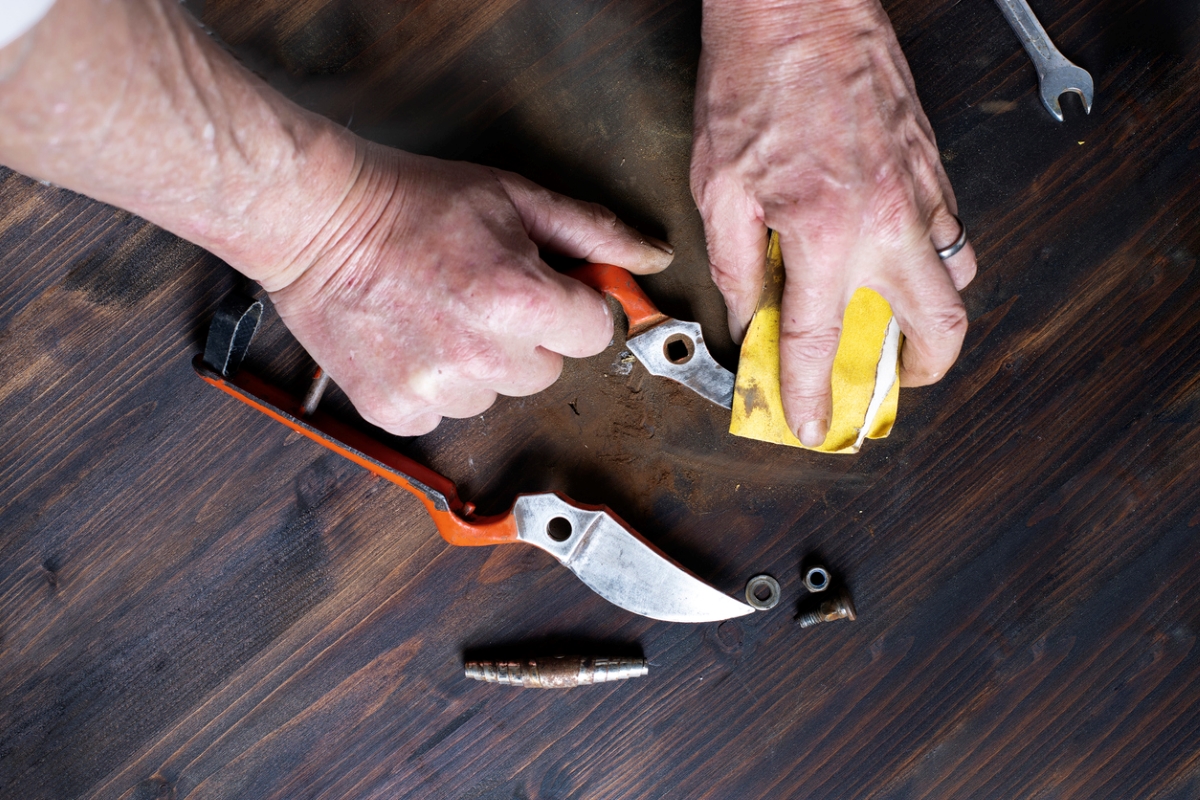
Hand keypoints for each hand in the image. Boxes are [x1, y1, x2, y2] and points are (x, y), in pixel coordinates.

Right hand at [269, 142, 673, 435]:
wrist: (317, 222)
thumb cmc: (414, 203)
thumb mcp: (515, 198)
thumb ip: (592, 232)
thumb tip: (650, 257)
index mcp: (520, 301)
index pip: (594, 333)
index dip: (573, 305)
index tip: (545, 288)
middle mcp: (482, 355)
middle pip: (548, 370)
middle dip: (528, 335)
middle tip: (482, 292)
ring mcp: (435, 389)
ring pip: (496, 395)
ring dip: (480, 363)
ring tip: (440, 313)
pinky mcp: (395, 410)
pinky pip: (445, 413)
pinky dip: (434, 385)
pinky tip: (412, 340)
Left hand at [691, 0, 975, 446]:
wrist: (799, 6)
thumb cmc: (756, 79)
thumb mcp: (720, 186)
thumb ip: (739, 267)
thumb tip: (749, 318)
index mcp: (825, 229)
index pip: (822, 341)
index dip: (813, 395)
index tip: (814, 425)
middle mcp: (887, 218)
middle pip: (935, 327)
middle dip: (918, 376)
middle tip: (887, 388)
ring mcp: (920, 191)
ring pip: (956, 281)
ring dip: (931, 320)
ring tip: (894, 332)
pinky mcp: (932, 166)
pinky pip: (952, 232)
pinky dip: (932, 263)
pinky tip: (895, 264)